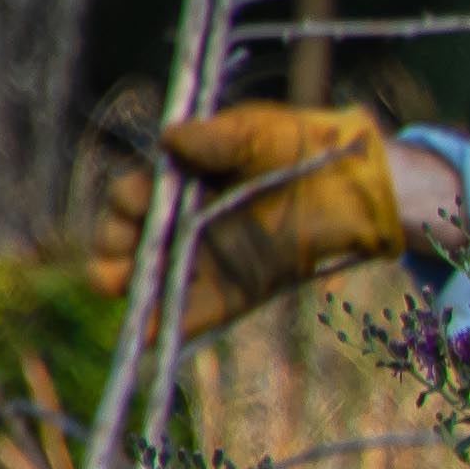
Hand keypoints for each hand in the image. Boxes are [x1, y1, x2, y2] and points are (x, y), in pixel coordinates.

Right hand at [90, 104, 407, 338]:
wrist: (355, 182)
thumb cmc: (297, 145)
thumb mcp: (253, 132)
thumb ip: (214, 137)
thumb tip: (171, 139)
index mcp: (176, 185)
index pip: (129, 198)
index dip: (126, 202)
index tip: (139, 201)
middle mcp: (181, 226)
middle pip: (126, 243)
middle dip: (114, 246)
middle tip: (124, 248)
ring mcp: (206, 261)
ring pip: (152, 282)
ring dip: (134, 288)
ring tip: (125, 286)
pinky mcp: (236, 291)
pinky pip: (198, 314)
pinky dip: (174, 327)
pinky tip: (154, 336)